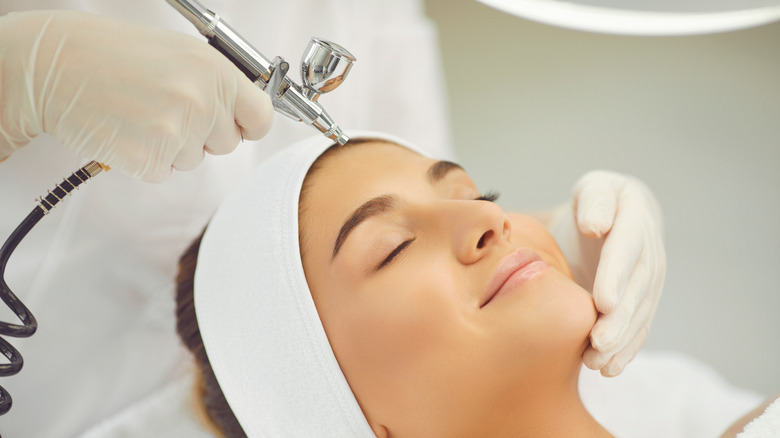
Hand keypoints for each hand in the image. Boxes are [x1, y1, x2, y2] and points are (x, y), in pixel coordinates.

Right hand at [0, 10, 272, 180]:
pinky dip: (145, 159)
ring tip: (140, 114)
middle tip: (166, 109)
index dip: (249, 125)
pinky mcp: (150, 159)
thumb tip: (247, 113)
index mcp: (215, 70)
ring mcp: (177, 132)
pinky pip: (163, 171)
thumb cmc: (114, 55)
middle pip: (228, 144)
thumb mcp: (180, 54)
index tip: (238, 126)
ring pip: (194, 159)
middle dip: (203, 134)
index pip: (261, 117)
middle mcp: (202, 100)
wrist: (54, 66)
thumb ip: (217, 84)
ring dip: (172, 146)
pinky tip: (126, 130)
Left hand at [548, 170, 665, 375]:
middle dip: (619, 319)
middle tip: (599, 342)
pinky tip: (608, 368)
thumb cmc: (596, 202)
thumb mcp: (594, 188)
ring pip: (639, 314)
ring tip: (597, 362)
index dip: (616, 277)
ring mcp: (650, 280)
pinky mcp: (643, 301)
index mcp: (635, 221)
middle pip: (636, 290)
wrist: (614, 216)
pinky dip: (625, 350)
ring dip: (620, 341)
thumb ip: (595, 201)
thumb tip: (596, 225)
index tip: (603, 302)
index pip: (626, 250)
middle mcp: (649, 254)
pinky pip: (638, 327)